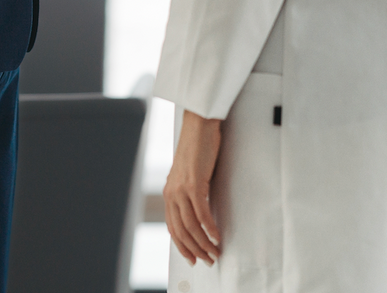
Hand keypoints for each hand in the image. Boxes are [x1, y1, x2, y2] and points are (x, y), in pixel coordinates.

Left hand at [166, 109, 223, 265]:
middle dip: (195, 249)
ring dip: (204, 243)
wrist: (198, 126)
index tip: (193, 257)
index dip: (183, 246)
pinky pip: (201, 213)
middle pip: (181, 231)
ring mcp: (181, 189)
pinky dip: (210, 228)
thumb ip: (190, 194)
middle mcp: (172, 193)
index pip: (173, 228)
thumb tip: (201, 214)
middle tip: (209, 260)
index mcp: (169, 193)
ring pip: (191, 226)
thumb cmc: (197, 149)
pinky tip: (217, 236)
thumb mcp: (190, 176)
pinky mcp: (193, 184)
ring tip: (215, 252)